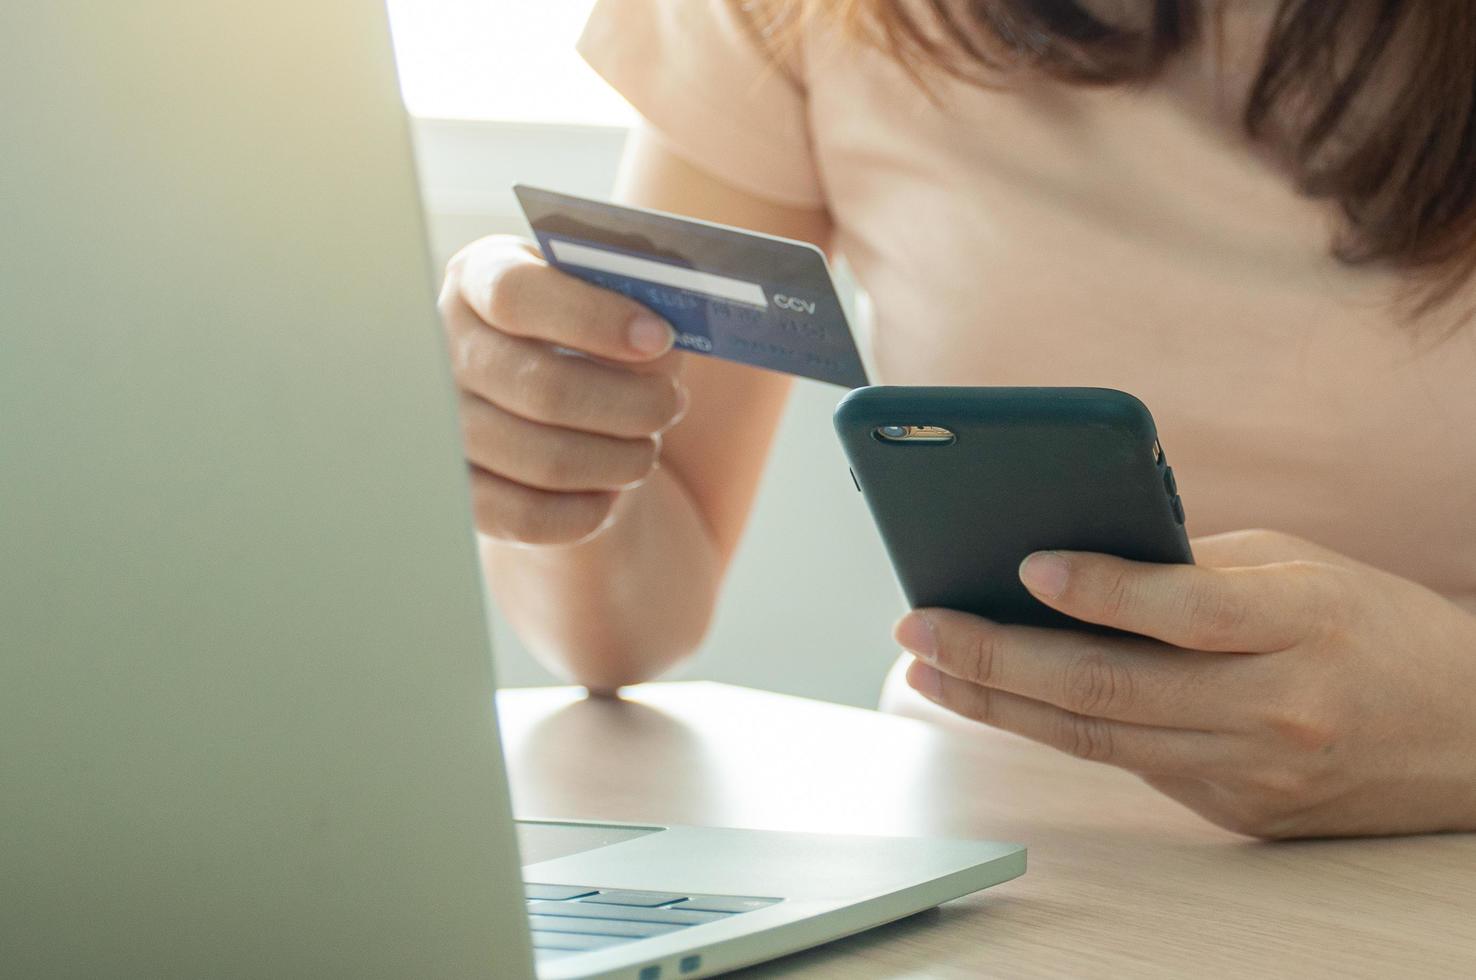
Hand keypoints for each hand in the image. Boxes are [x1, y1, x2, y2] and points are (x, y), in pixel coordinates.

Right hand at [438, 236, 686, 545]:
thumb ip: (633, 301)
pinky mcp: (459, 488)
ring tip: (648, 449)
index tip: (658, 337)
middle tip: (672, 405)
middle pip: (541, 387)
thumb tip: (659, 348)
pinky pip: (525, 517)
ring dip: (619, 461)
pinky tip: (611, 492)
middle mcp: (444, 347)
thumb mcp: (607, 298)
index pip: (516, 295)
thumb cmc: (590, 334)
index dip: (593, 319)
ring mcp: (442, 422)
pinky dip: (585, 511)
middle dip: (629, 404)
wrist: (553, 400)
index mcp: (477, 278)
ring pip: (544, 459)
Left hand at [894, 530, 1475, 838]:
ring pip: (1100, 739)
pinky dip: (1057, 729)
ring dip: (1000, 702)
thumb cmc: (1377, 628)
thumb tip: (1078, 566)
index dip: (1099, 589)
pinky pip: (1130, 764)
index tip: (1023, 564)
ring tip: (932, 668)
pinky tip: (1003, 698)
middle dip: (998, 655)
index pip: (1184, 609)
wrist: (1468, 737)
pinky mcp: (1236, 812)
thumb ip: (1196, 569)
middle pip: (1113, 687)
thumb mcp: (1303, 566)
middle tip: (921, 626)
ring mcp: (1254, 773)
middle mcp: (1276, 708)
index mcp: (1304, 623)